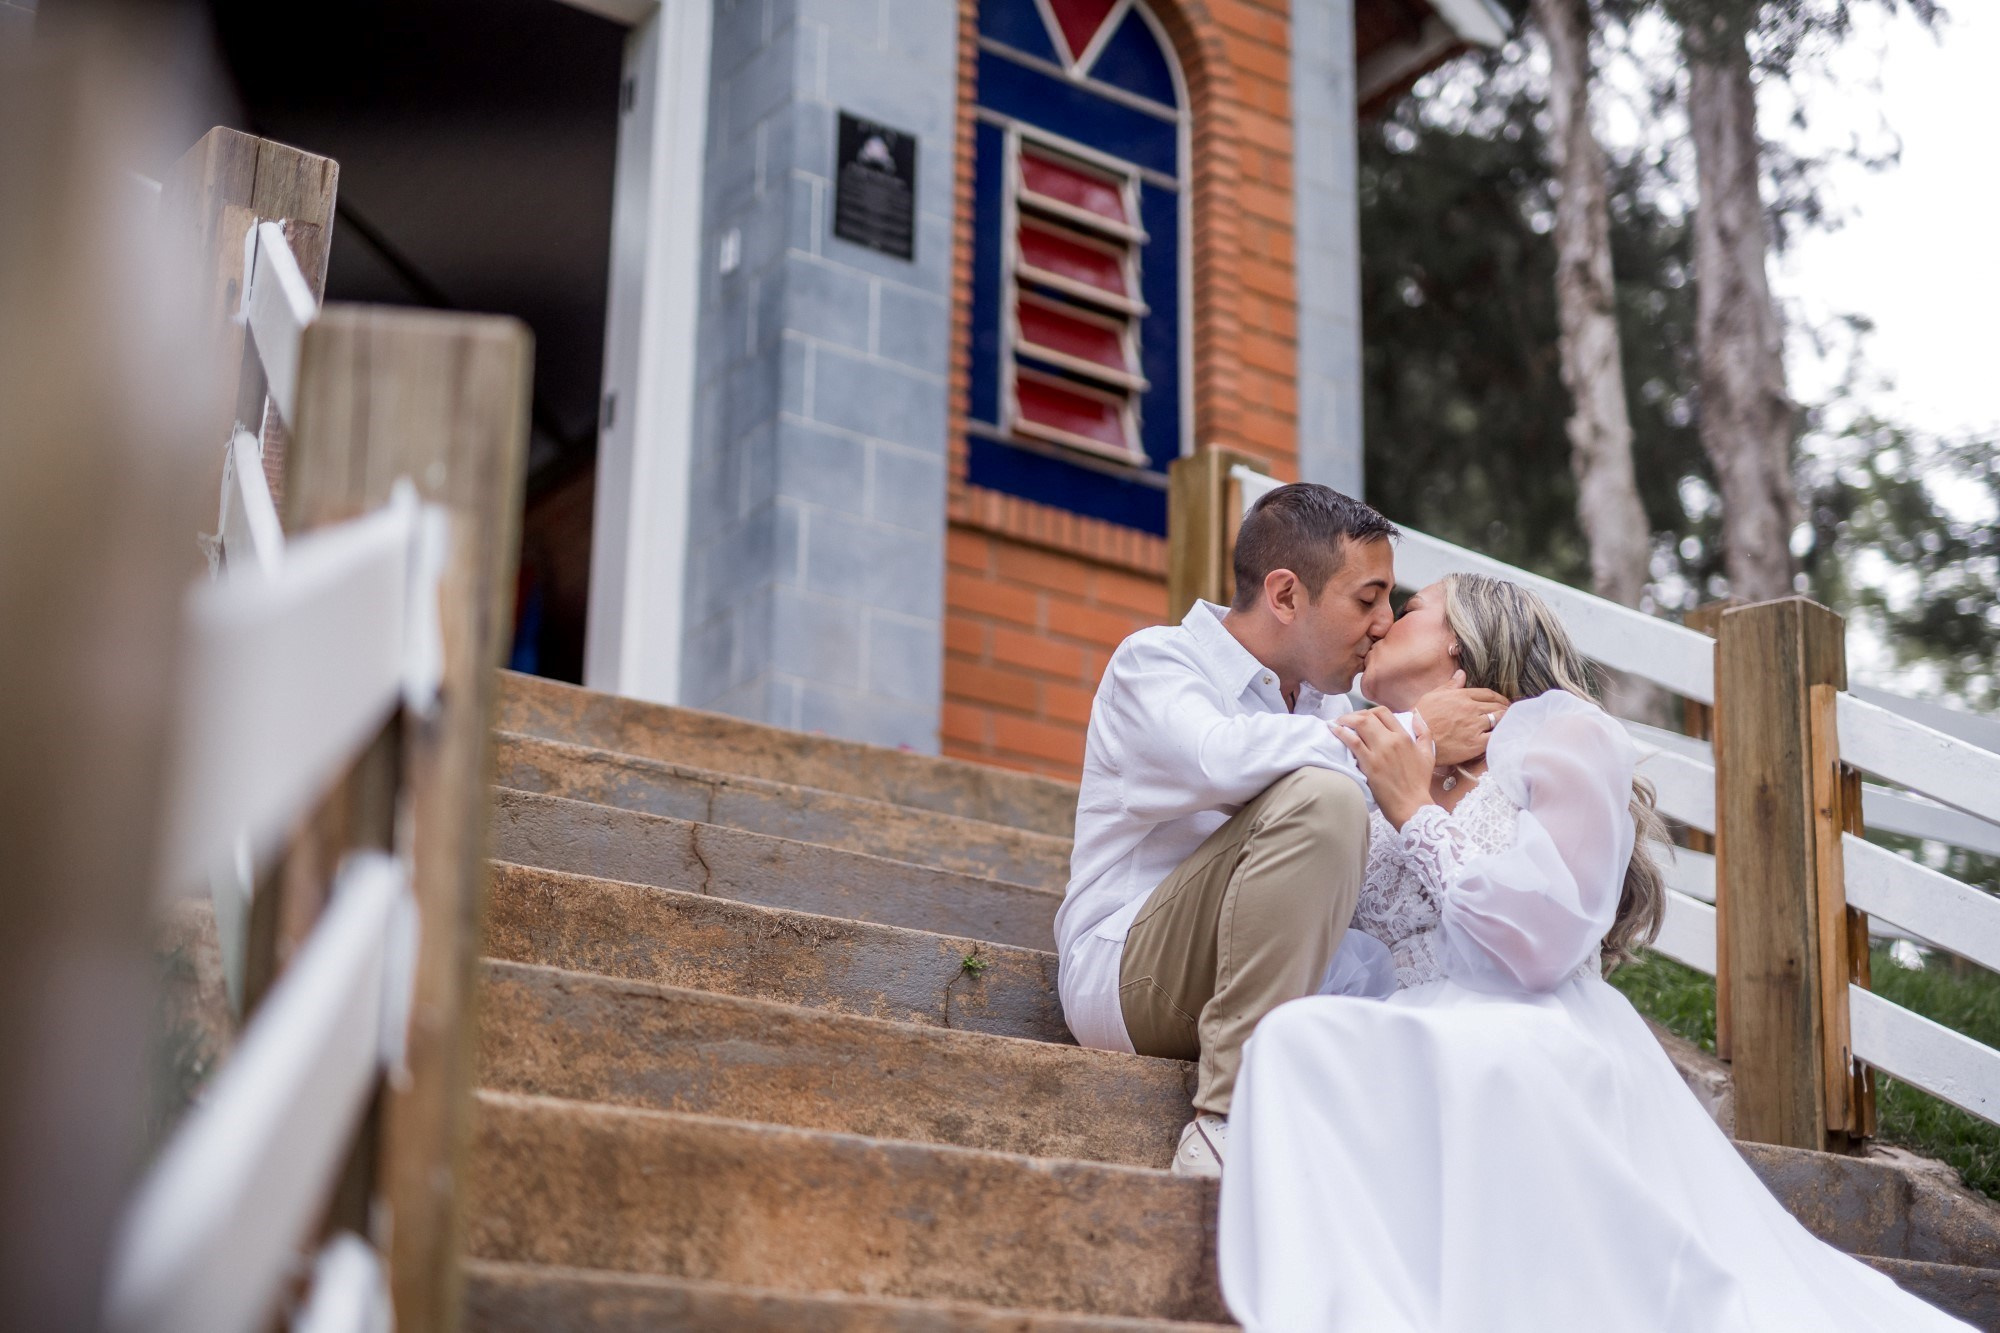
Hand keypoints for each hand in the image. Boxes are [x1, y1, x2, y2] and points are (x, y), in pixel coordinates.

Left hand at [1333, 707, 1435, 829]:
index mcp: (1404, 737)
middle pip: (1368, 716)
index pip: (1383, 712)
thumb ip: (1423, 733)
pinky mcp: (1369, 764)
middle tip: (1347, 720)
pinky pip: (1352, 742)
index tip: (1362, 717)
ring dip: (1345, 720)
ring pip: (1359, 725)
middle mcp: (1391, 740)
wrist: (1412, 805)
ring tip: (1337, 723)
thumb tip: (1415, 715)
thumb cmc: (1419, 782)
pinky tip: (1334, 730)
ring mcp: (1379, 752)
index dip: (1370, 711)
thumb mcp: (1428, 755)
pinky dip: (1341, 733)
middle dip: (1355, 715)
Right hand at [1414, 671, 1509, 765]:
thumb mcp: (1433, 696)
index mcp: (1462, 696)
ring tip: (1510, 724)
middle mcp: (1471, 709)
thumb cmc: (1421, 717)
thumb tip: (1461, 674)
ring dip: (1506, 721)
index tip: (1503, 702)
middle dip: (1505, 709)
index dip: (1499, 698)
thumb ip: (1450, 685)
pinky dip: (1502, 735)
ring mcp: (1474, 726)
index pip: (1488, 694)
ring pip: (1499, 719)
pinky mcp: (1475, 743)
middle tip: (1509, 713)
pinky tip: (1505, 736)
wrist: (1415, 738)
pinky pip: (1496, 737)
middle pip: (1496, 706)